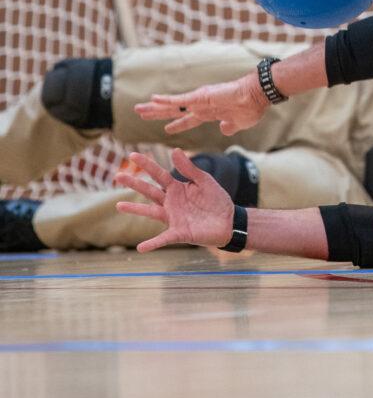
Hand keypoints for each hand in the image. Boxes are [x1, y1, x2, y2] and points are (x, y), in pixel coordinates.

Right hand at [114, 149, 234, 252]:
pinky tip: (140, 247)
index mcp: (177, 188)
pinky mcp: (179, 232)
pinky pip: (163, 238)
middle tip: (117, 175)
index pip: (159, 174)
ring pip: (151, 212)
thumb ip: (189, 169)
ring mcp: (173, 217)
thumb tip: (174, 150)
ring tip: (119, 206)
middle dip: (134, 183)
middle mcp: (171, 202)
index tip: (133, 155)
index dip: (147, 165)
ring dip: (135, 209)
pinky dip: (152, 243)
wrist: (230, 221)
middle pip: (150, 191)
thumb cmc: (216, 200)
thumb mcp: (204, 181)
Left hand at [133, 73, 268, 134]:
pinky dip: (166, 100)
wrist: (257, 96)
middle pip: (174, 111)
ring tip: (139, 108)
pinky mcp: (201, 96)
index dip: (177, 124)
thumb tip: (224, 130)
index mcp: (211, 113)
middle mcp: (202, 105)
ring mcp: (200, 100)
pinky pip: (180, 99)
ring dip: (155, 107)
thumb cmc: (252, 108)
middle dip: (158, 114)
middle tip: (142, 113)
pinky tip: (153, 99)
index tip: (166, 129)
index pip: (189, 119)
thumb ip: (230, 127)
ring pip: (172, 105)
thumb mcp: (239, 124)